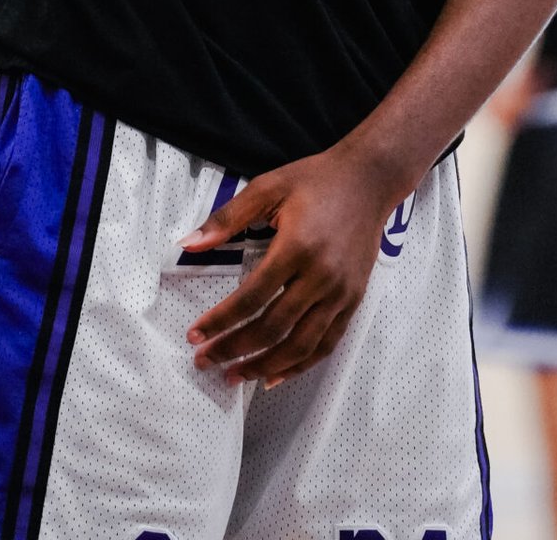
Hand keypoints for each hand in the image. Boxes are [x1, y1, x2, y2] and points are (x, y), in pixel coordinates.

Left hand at [180, 141, 396, 387]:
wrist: (369, 180)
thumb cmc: (315, 180)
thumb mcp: (267, 187)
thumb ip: (227, 218)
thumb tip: (187, 244)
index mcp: (297, 247)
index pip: (251, 297)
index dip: (220, 321)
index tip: (195, 336)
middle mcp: (321, 276)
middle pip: (273, 327)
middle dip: (234, 349)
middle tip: (205, 362)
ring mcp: (341, 293)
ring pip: (300, 345)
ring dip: (264, 366)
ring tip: (235, 376)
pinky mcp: (353, 301)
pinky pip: (326, 344)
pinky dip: (300, 366)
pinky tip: (275, 375)